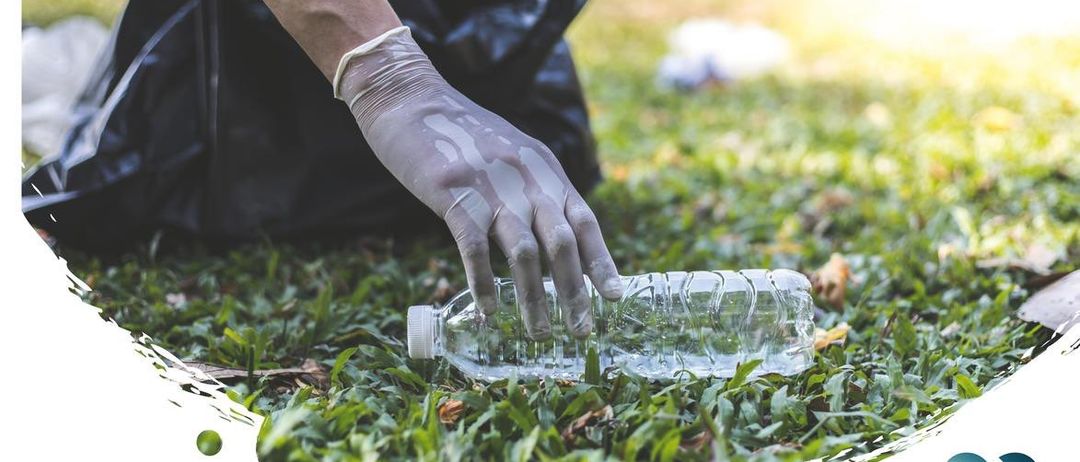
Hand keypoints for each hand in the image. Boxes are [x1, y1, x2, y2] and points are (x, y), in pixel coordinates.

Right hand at [335, 27, 623, 338]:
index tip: (614, 297)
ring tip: (539, 332)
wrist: (408, 97)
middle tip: (582, 330)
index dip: (601, 261)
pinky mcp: (452, 192)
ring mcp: (490, 184)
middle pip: (561, 242)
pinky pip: (475, 247)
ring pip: (524, 251)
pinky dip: (485, 283)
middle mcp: (525, 176)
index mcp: (544, 167)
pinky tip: (489, 310)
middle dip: (574, 291)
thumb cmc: (457, 134)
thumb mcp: (509, 154)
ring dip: (533, 297)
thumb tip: (551, 236)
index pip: (583, 220)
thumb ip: (531, 187)